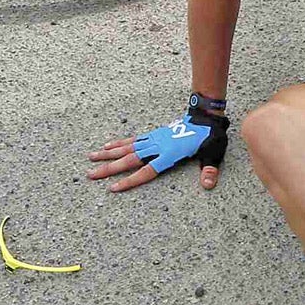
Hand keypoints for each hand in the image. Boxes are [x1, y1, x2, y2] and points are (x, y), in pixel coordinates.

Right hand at [88, 108, 229, 192]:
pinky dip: (119, 143)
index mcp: (170, 154)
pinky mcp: (153, 134)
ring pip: (127, 148)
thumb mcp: (213, 154)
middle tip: (91, 174)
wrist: (205, 117)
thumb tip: (209, 184)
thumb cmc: (209, 137)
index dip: (130, 180)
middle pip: (130, 159)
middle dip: (110, 168)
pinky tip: (106, 147)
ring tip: (91, 158)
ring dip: (108, 154)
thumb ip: (209, 170)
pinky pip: (133, 140)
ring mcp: (154, 139)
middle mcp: (158, 146)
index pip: (147, 171)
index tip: (113, 188)